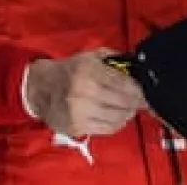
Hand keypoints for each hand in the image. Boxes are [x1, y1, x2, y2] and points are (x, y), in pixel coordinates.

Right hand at [25, 49, 146, 137]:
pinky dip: (117, 123)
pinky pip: (108, 129)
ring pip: (119, 118)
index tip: (146, 91)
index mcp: (88, 71)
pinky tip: (117, 116)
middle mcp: (85, 92)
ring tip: (129, 108)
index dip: (140, 90)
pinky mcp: (78, 127)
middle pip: (125, 103)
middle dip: (137, 102)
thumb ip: (113, 60)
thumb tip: (137, 67)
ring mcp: (81, 112)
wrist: (40, 88)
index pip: (125, 85)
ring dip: (128, 114)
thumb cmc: (69, 70)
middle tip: (142, 101)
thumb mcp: (89, 57)